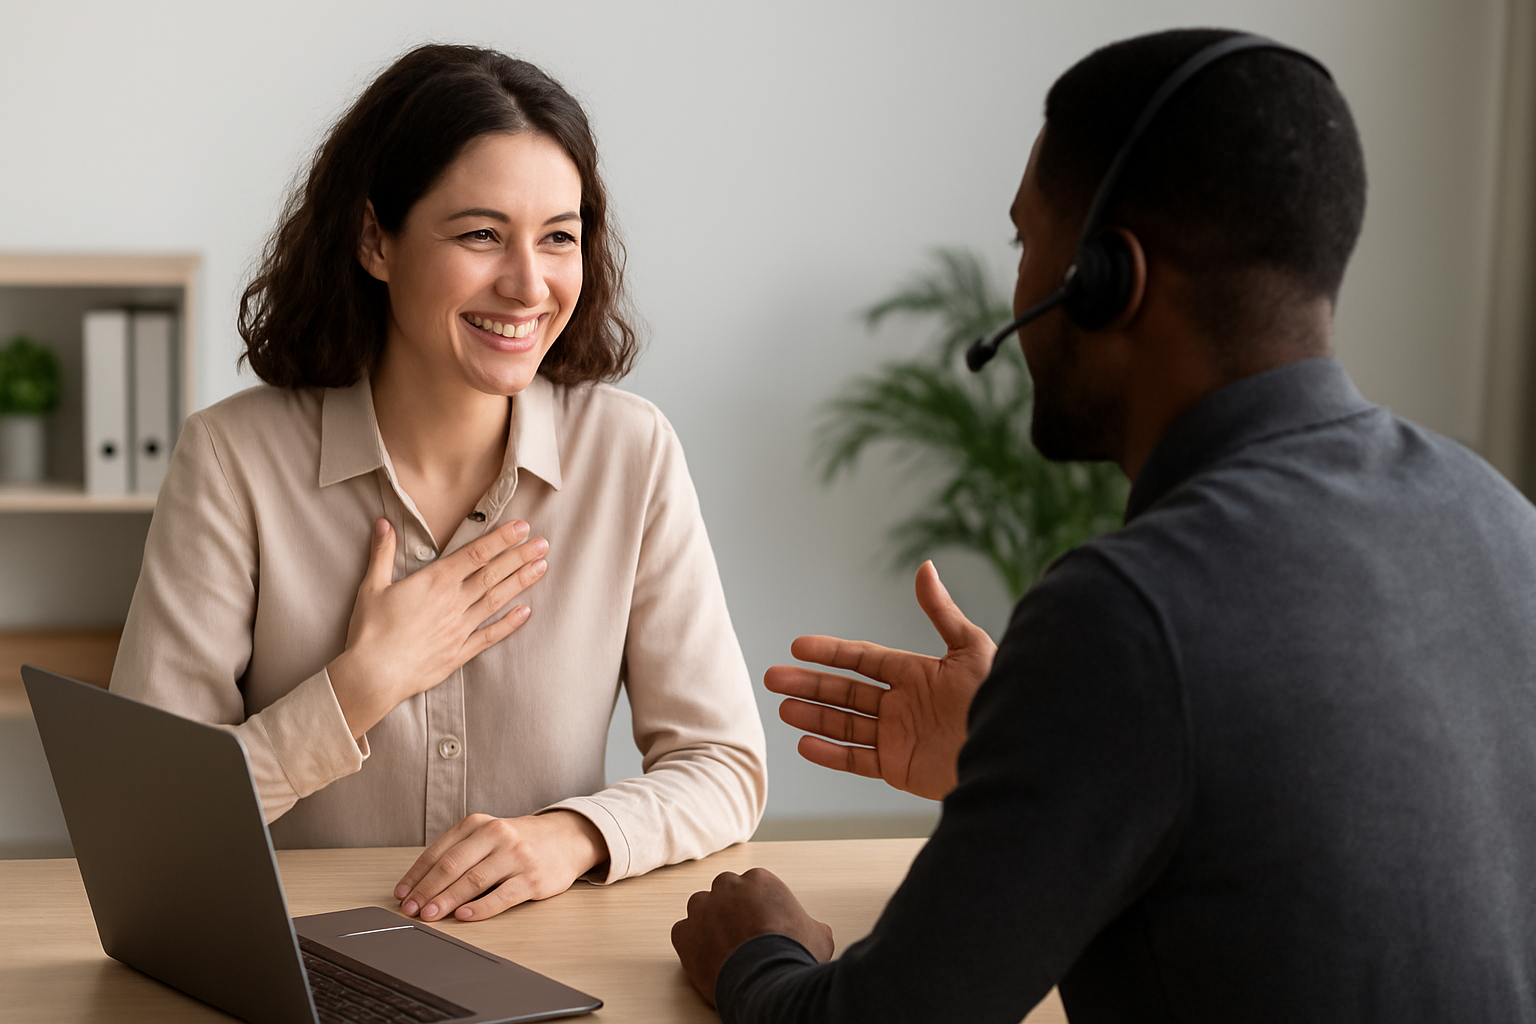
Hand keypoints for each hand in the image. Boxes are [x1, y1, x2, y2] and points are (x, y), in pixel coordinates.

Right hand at [329, 518, 547, 737]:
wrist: (373, 675)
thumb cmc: (370, 631)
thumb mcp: (372, 586)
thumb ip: (383, 553)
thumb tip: (382, 522)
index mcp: (434, 582)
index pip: (475, 554)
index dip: (501, 539)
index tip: (522, 527)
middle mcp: (453, 602)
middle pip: (493, 574)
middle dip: (520, 556)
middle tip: (544, 543)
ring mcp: (459, 628)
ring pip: (496, 600)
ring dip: (521, 582)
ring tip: (542, 567)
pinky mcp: (459, 653)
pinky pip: (490, 636)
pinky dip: (509, 624)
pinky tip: (526, 612)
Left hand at [394, 810, 606, 921]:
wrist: (566, 838)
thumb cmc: (519, 841)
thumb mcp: (488, 835)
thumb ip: (460, 852)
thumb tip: (422, 885)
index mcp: (479, 824)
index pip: (439, 852)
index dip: (417, 876)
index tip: (402, 895)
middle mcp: (497, 835)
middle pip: (452, 866)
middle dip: (427, 891)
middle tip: (411, 910)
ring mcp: (516, 856)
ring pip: (474, 880)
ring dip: (447, 901)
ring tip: (430, 916)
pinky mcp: (533, 878)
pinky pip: (502, 895)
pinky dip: (480, 907)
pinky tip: (464, 915)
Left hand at [671, 868, 832, 1006]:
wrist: (767, 980)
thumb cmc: (792, 954)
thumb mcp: (818, 934)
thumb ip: (809, 924)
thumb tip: (814, 931)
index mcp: (759, 880)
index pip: (753, 885)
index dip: (757, 905)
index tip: (761, 922)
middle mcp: (728, 886)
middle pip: (724, 890)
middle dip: (731, 908)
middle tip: (742, 933)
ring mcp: (703, 909)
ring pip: (700, 908)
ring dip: (708, 922)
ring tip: (723, 946)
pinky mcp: (684, 933)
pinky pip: (683, 932)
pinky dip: (691, 943)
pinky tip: (707, 957)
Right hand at [764, 561, 995, 799]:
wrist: (1013, 752)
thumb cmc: (997, 698)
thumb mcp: (971, 649)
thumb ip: (941, 611)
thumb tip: (925, 567)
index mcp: (914, 673)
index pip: (862, 659)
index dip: (830, 653)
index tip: (797, 647)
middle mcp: (901, 703)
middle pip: (844, 691)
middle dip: (809, 684)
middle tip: (773, 677)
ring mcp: (897, 736)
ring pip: (844, 723)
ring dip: (813, 716)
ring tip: (783, 708)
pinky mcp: (899, 768)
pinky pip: (857, 759)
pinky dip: (831, 754)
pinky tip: (805, 744)